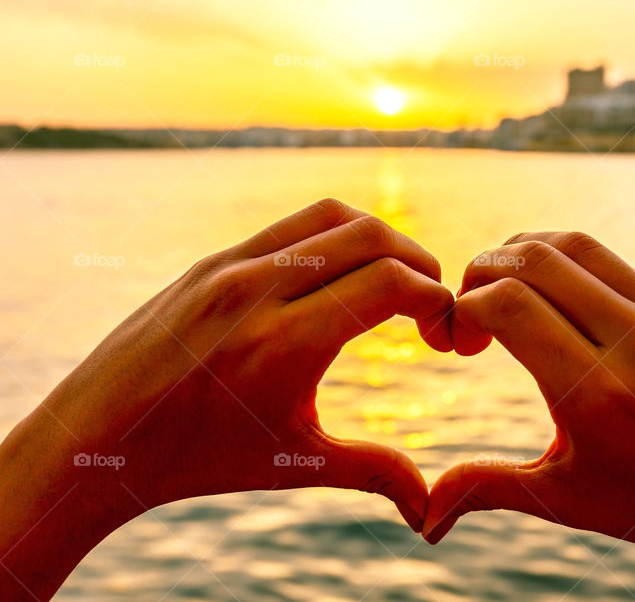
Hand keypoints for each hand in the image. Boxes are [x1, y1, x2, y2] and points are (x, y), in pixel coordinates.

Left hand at [0, 199, 453, 599]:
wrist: (99, 437)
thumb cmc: (198, 456)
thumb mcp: (292, 462)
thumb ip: (372, 472)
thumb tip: (430, 508)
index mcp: (284, 344)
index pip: (390, 283)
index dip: (437, 300)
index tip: (445, 335)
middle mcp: (258, 290)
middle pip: (372, 236)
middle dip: (422, 263)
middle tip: (433, 304)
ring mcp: (230, 266)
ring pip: (332, 216)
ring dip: (381, 238)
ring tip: (396, 278)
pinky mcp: (213, 260)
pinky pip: (292, 225)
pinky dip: (336, 236)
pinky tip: (342, 273)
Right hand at [424, 232, 634, 600]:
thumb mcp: (565, 500)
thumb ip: (486, 489)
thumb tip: (424, 518)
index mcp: (598, 393)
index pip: (508, 303)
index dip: (461, 309)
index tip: (455, 342)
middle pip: (534, 258)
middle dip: (481, 271)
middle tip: (470, 310)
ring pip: (576, 245)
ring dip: (523, 254)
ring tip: (505, 291)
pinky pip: (615, 263)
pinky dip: (569, 266)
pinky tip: (557, 300)